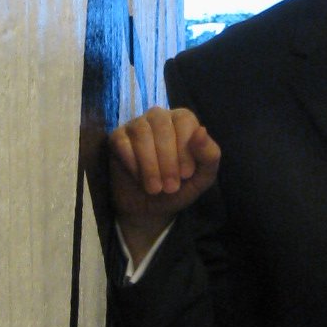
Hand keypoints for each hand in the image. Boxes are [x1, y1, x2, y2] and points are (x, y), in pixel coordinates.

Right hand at [106, 106, 221, 262]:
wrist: (149, 208)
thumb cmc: (178, 188)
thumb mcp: (202, 178)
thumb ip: (209, 155)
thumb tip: (201, 130)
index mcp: (183, 121)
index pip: (184, 119)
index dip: (185, 147)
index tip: (186, 175)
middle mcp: (159, 118)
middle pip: (162, 124)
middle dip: (168, 159)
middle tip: (170, 187)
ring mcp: (136, 126)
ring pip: (141, 132)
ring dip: (150, 164)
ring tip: (155, 188)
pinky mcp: (117, 138)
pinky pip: (122, 142)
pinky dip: (132, 163)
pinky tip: (138, 178)